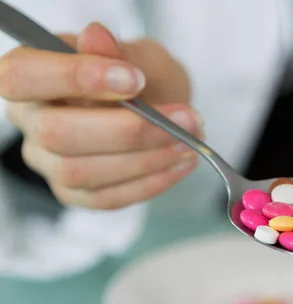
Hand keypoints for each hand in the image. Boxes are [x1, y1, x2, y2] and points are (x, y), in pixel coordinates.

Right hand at [0, 22, 202, 208]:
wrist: (159, 106)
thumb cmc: (141, 76)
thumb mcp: (139, 55)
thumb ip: (119, 52)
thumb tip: (95, 36)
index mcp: (29, 74)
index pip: (24, 77)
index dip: (74, 79)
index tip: (134, 79)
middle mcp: (30, 120)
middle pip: (56, 134)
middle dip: (128, 130)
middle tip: (184, 120)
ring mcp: (49, 162)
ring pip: (81, 172)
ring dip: (145, 160)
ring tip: (188, 142)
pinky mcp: (75, 192)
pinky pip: (105, 198)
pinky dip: (149, 183)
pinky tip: (180, 164)